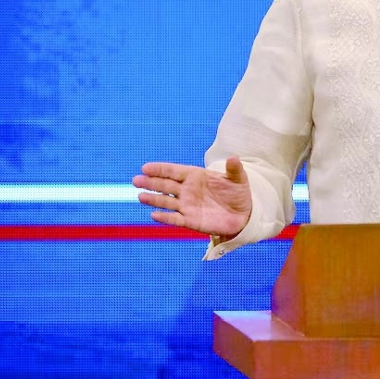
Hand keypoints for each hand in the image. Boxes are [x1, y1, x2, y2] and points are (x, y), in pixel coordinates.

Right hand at [133, 157, 251, 237]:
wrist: (243, 215)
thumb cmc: (238, 193)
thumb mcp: (239, 179)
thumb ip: (234, 169)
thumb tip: (234, 157)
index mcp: (196, 176)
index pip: (174, 171)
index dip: (160, 169)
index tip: (145, 167)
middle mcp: (188, 190)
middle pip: (166, 185)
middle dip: (151, 183)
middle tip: (136, 180)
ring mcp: (187, 205)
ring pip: (166, 202)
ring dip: (154, 200)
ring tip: (140, 196)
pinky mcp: (190, 221)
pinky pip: (175, 219)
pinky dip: (165, 218)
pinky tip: (154, 215)